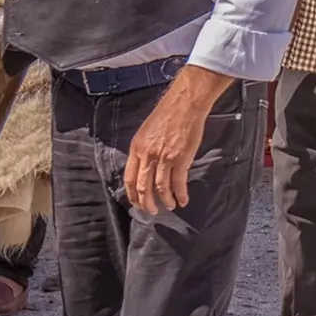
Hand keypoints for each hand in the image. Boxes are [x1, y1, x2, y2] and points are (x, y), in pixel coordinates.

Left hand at [124, 70, 223, 214]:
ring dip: (165, 200)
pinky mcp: (181, 159)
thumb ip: (143, 150)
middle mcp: (147, 156)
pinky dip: (180, 194)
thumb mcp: (146, 132)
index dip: (132, 195)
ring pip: (160, 188)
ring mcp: (164, 159)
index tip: (137, 203)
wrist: (185, 104)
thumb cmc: (167, 114)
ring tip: (170, 206)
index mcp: (137, 149)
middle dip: (147, 203)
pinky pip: (178, 183)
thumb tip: (145, 166)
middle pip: (143, 188)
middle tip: (152, 211)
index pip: (130, 179)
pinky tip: (183, 200)